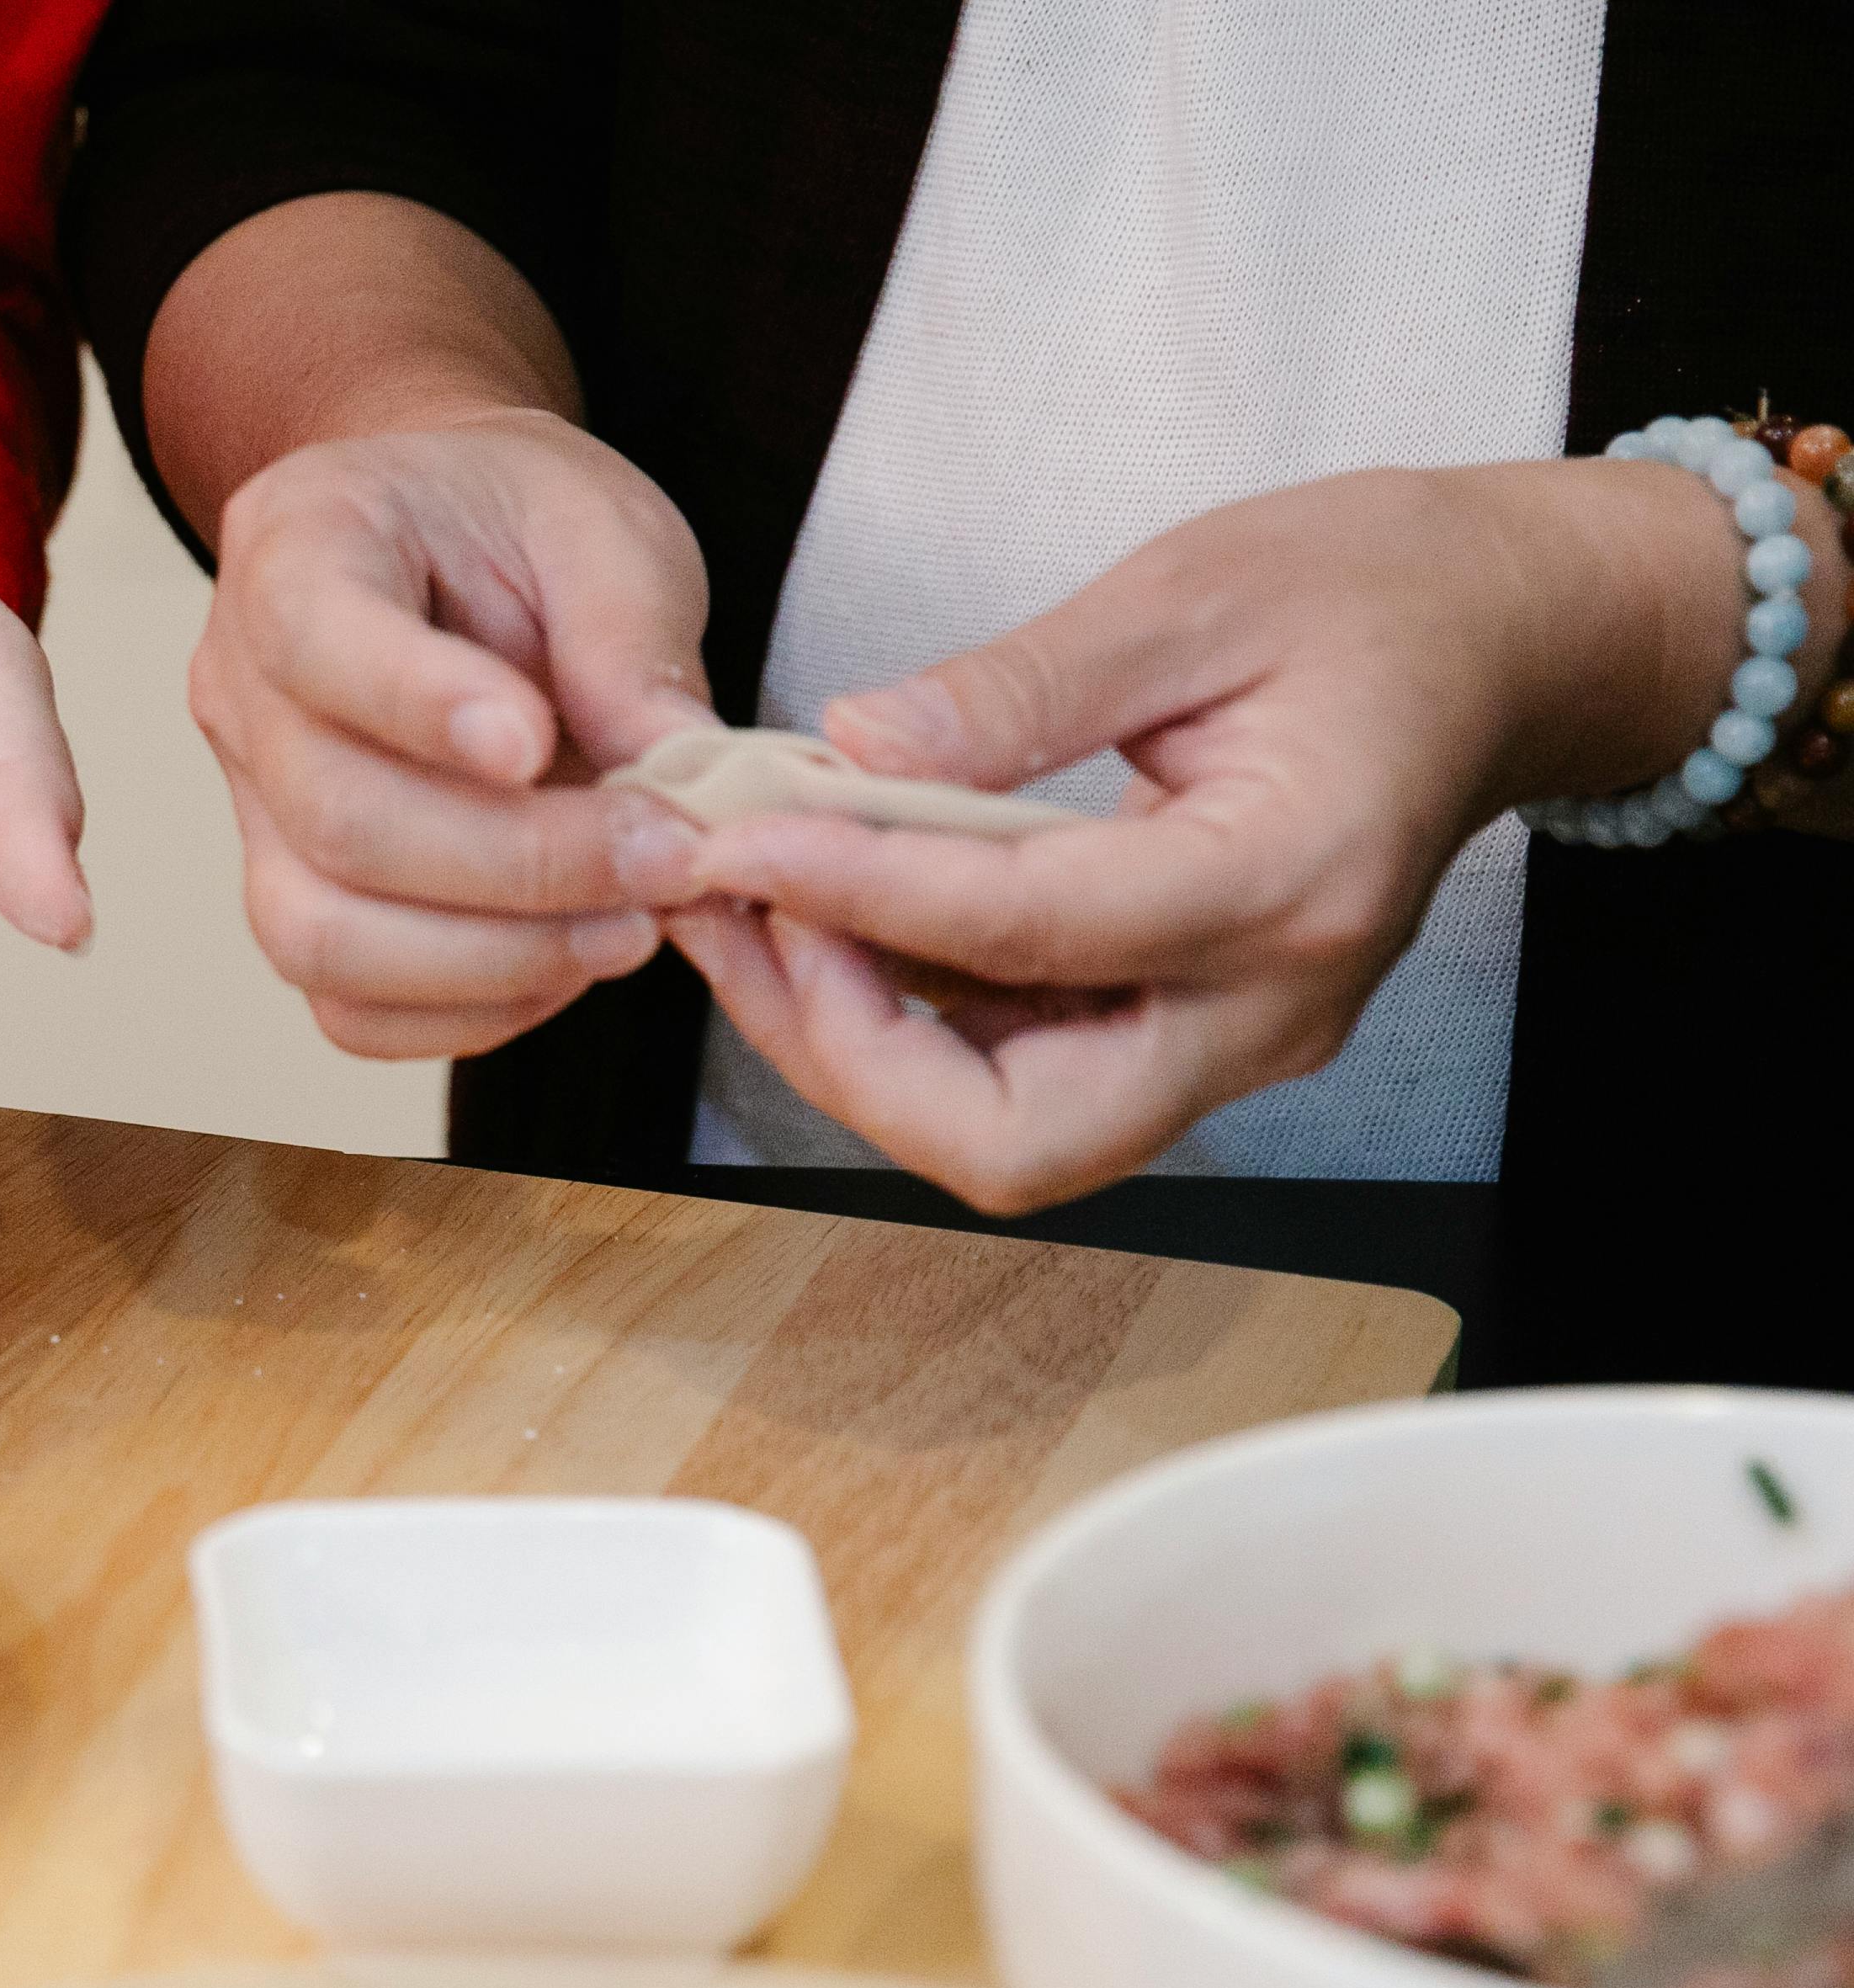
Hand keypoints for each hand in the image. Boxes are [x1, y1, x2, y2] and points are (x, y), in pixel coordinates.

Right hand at [190, 409, 719, 1060]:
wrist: (450, 545)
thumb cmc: (513, 521)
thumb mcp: (600, 526)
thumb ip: (629, 640)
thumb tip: (688, 781)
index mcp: (298, 547)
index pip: (315, 640)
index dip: (417, 705)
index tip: (536, 743)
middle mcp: (242, 689)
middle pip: (338, 820)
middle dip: (519, 865)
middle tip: (666, 859)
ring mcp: (251, 810)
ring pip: (319, 936)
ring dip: (494, 959)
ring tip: (629, 927)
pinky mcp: (294, 897)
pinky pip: (347, 1007)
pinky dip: (467, 1013)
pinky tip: (566, 962)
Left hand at [677, 459, 1847, 1210]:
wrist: (1510, 639)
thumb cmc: (1380, 593)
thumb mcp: (1194, 591)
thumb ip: (1018, 689)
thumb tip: (851, 747)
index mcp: (1288, 883)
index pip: (1032, 936)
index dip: (860, 897)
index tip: (734, 841)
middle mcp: (1266, 1008)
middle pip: (1016, 1138)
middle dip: (849, 1052)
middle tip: (737, 917)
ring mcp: (1234, 1039)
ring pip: (1003, 1130)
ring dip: (852, 1042)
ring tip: (742, 909)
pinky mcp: (1190, 1031)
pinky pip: (1022, 1073)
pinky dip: (905, 1015)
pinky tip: (822, 913)